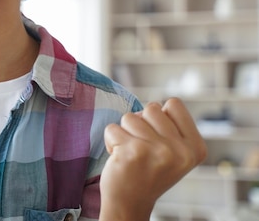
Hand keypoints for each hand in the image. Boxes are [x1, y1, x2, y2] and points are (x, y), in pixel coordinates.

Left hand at [99, 97, 207, 220]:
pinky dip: (111, 140)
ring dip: (125, 132)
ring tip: (131, 153)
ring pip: (130, 117)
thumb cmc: (148, 171)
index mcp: (195, 148)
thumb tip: (156, 104)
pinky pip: (112, 128)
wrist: (130, 203)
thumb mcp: (174, 152)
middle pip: (151, 108)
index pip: (174, 104)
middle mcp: (181, 150)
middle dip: (141, 124)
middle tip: (142, 148)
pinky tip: (119, 158)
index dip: (160, 116)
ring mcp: (158, 151)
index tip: (158, 138)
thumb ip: (171, 127)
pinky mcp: (133, 152)